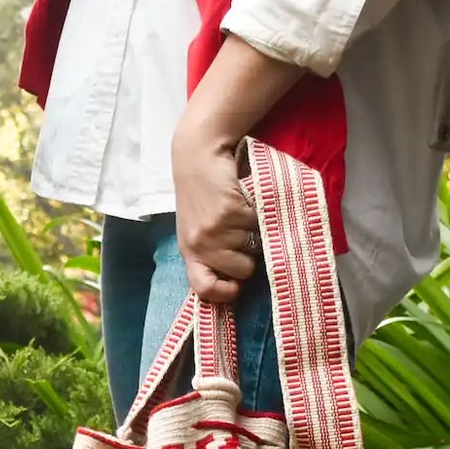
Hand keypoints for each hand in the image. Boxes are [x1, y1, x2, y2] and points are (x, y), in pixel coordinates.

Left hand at [171, 112, 256, 303]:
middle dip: (249, 255)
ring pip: (255, 247)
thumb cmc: (202, 193)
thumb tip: (238, 282)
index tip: (236, 289)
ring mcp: (215, 229)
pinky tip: (244, 200)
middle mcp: (200, 244)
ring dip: (255, 232)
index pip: (203, 288)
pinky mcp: (230, 211)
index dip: (223, 294)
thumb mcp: (197, 228)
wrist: (198, 154)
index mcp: (190, 251)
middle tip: (240, 233)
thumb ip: (211, 252)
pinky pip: (259, 225)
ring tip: (240, 212)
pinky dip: (259, 214)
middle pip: (243, 271)